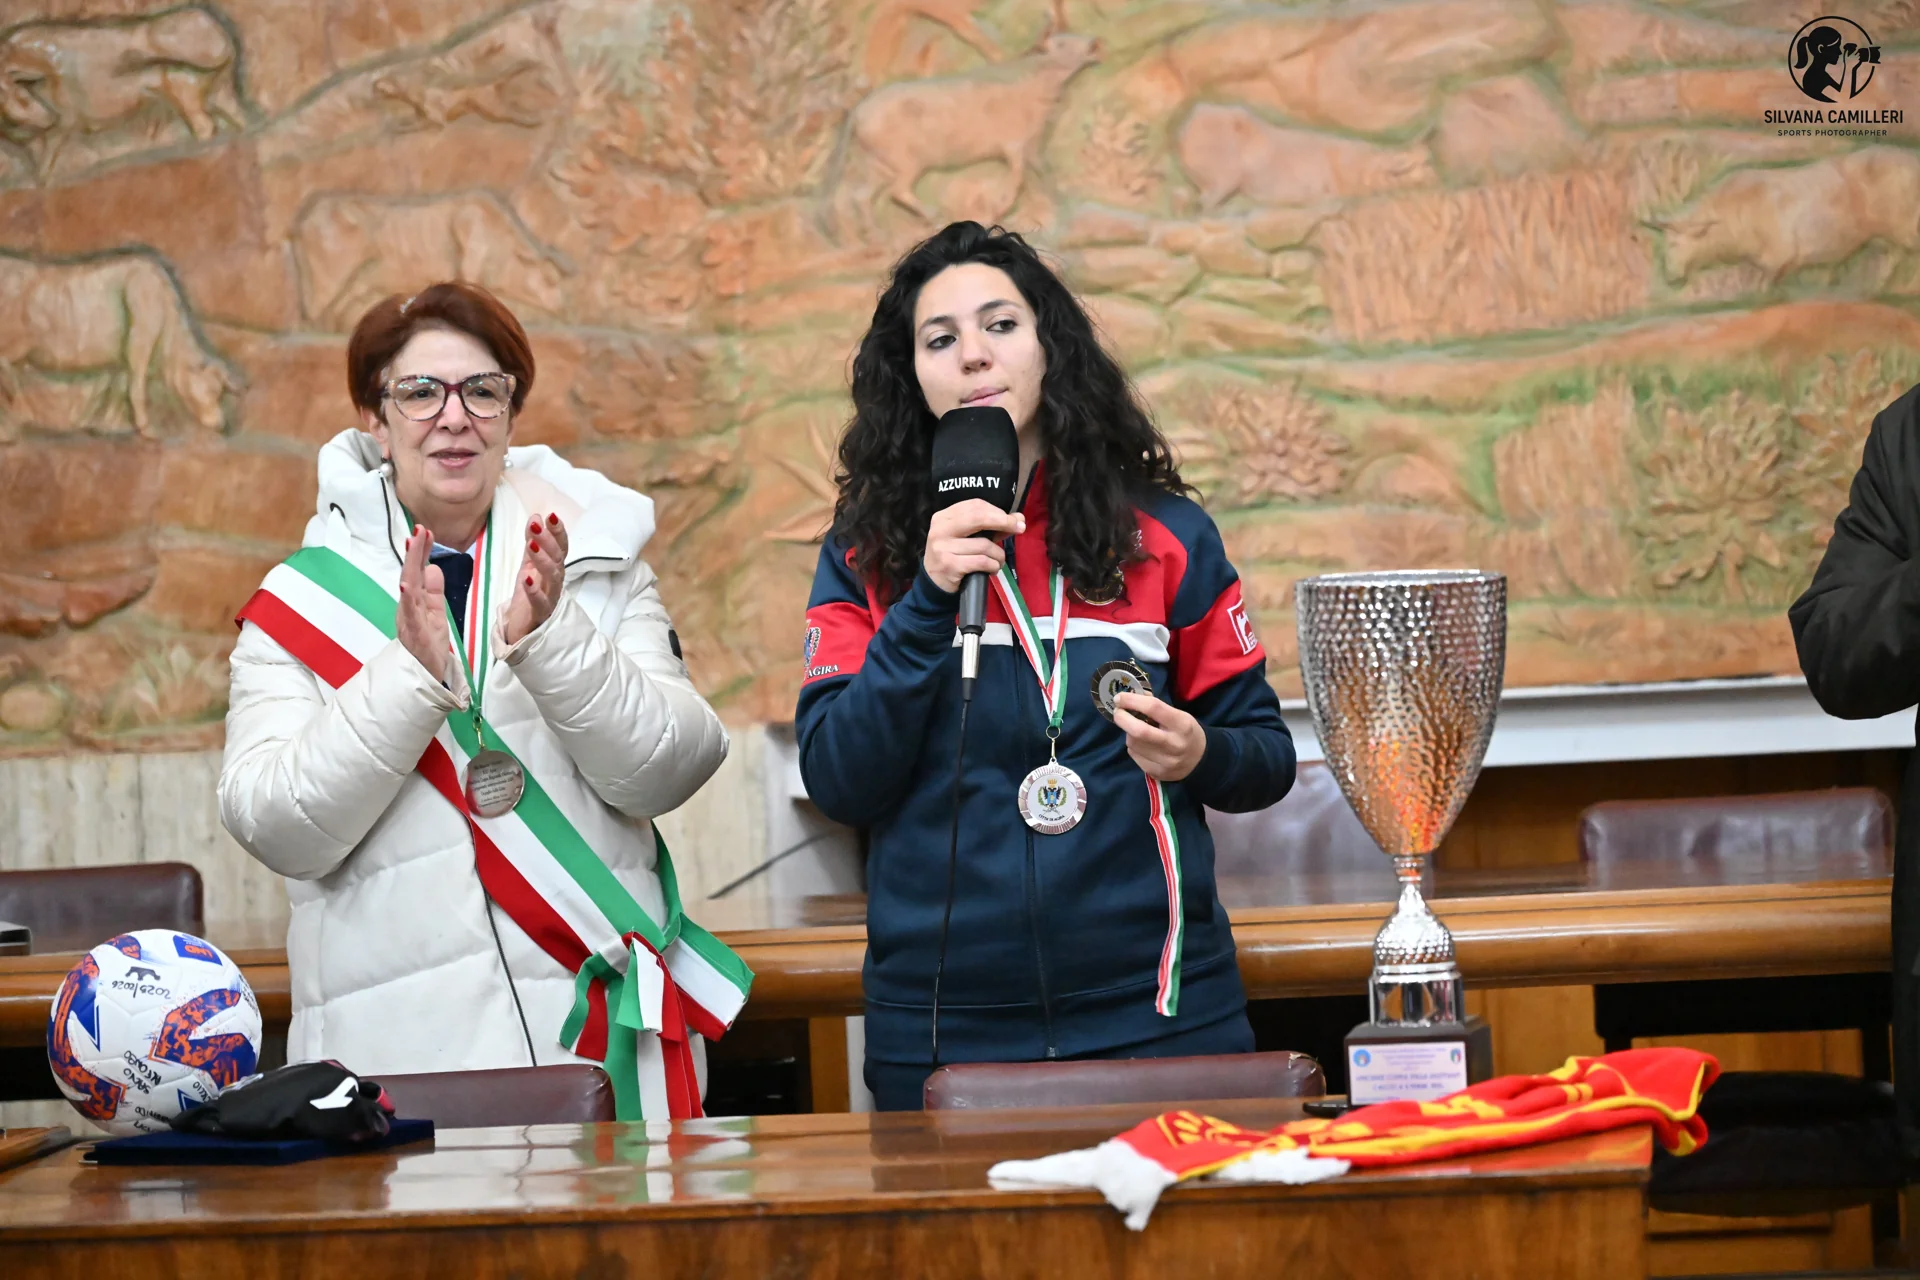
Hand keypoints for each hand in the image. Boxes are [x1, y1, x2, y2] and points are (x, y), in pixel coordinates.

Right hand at [396, 524, 450, 678]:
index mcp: (415, 602)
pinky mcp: (414, 634)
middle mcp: (408, 608)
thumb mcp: (436, 614)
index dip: (421, 552)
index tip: (426, 531)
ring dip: (411, 566)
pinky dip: (407, 599)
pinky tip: (406, 584)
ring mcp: (409, 620)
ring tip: (414, 545)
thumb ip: (434, 592)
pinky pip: (409, 614)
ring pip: (408, 589)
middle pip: (410, 574)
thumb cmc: (428, 646)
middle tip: (420, 529)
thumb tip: (433, 566)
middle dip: (415, 551)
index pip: (417, 572)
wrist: (425, 678)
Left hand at [505, 512, 568, 644]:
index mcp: (554, 568)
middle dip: (549, 540)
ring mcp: (550, 597)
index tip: (550, 515)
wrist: (523, 628)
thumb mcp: (528, 564)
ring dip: (543, 560)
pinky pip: (540, 601)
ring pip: (552, 577)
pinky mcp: (540, 613)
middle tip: (537, 524)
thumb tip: (536, 516)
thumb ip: (533, 542)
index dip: (557, 531)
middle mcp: (556, 581)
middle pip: (558, 559)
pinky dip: (534, 590)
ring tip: (532, 545)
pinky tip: (526, 578)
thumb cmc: (530, 595)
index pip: (561, 547)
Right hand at [923, 500, 1025, 592]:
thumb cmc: (955, 556)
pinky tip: (992, 569)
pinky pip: (982, 561)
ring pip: (984, 545)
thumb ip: (992, 528)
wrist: (934, 583)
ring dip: (999, 555)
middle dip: (1003, 522)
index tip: (1013, 520)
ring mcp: (943, 548)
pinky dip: (993, 566)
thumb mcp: (969, 538)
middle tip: (1020, 528)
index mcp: (944, 517)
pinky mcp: (949, 565)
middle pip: (978, 518)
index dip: (997, 511)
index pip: (975, 506)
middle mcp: (941, 529)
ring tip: (998, 561)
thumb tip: (1019, 519)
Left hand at [1113, 692, 1207, 782]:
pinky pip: (1135, 755)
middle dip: (1122, 719)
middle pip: (1139, 731)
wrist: (1200, 760)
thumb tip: (1129, 697)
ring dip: (1128, 733)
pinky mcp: (1157, 773)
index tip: (1119, 698)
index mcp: (1182, 724)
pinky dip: (1133, 746)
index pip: (1153, 708)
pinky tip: (1142, 744)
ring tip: (1134, 729)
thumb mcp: (1179, 715)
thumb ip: (1156, 707)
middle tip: (1117, 713)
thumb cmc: (1186, 731)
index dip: (1132, 701)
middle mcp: (1174, 745)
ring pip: (1133, 744)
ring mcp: (1166, 762)